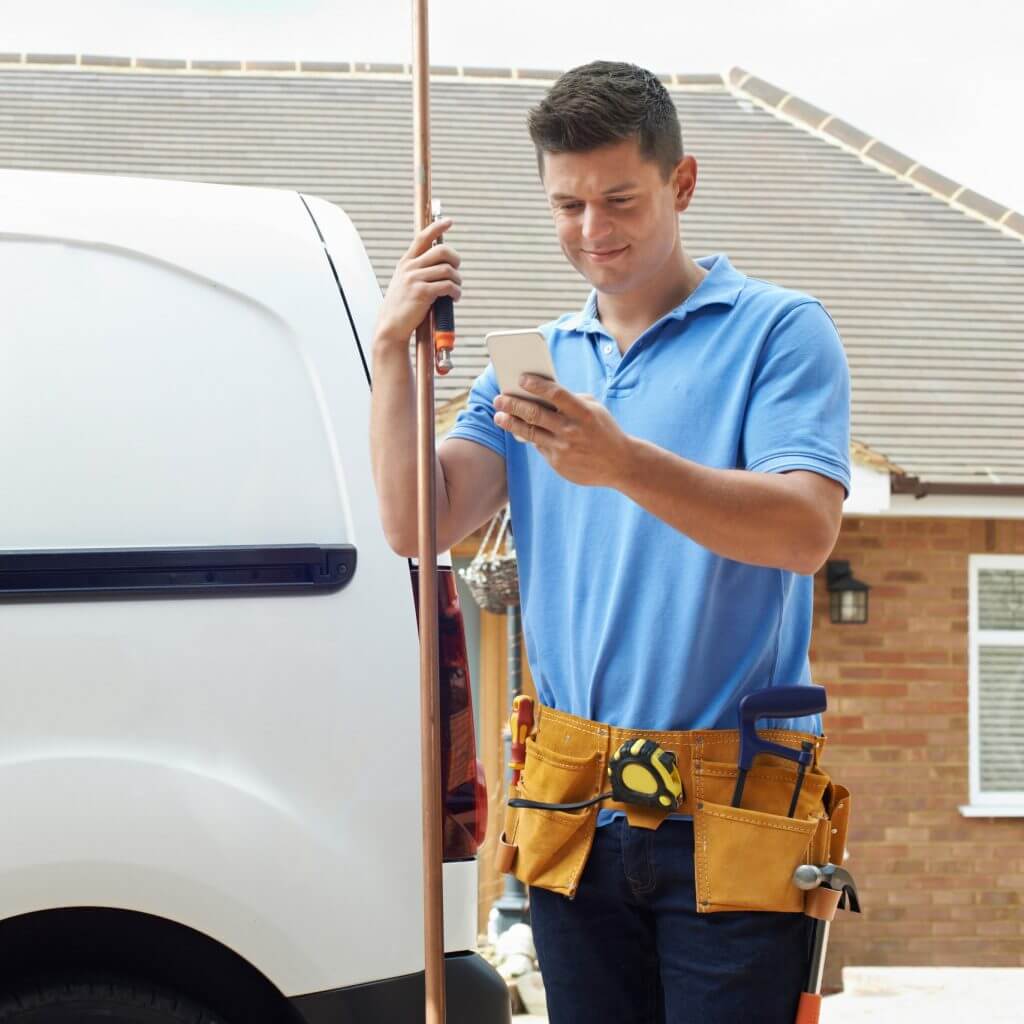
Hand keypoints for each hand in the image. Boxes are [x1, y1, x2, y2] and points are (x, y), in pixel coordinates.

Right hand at [374, 218, 461, 354]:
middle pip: (442, 251)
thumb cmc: (401, 308)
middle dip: (455, 259)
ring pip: (448, 270)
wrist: (390, 327)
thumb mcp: (405, 284)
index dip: (437, 227)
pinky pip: (447, 286)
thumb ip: (418, 272)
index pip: (422, 238)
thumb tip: (442, 267)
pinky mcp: (422, 293)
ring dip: (458, 280)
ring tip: (456, 290)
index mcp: (406, 263)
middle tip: (457, 270)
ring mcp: (415, 279)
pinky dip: (455, 292)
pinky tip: (454, 298)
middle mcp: (410, 267)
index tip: (449, 221)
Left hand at [493, 376, 632, 487]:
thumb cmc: (604, 430)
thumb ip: (571, 401)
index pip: (556, 394)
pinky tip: (518, 429)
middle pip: (536, 414)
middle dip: (513, 405)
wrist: (620, 464)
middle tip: (499, 398)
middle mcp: (572, 430)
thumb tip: (541, 395)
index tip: (520, 378)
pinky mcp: (558, 463)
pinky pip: (539, 446)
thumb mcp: (595, 409)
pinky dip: (529, 437)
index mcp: (584, 412)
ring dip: (511, 423)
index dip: (536, 385)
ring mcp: (564, 448)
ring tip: (499, 415)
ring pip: (530, 433)